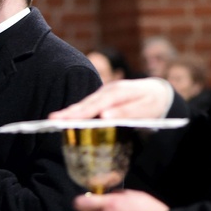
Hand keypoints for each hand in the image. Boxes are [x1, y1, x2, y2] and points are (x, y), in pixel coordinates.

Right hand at [49, 78, 172, 119]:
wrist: (158, 92)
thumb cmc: (153, 102)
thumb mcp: (146, 108)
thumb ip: (127, 112)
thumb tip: (104, 116)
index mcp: (119, 92)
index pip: (97, 104)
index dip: (81, 112)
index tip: (66, 119)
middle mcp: (108, 90)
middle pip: (86, 103)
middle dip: (69, 112)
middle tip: (52, 120)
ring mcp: (104, 93)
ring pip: (86, 104)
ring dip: (70, 112)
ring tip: (54, 121)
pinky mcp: (103, 99)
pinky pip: (89, 106)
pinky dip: (78, 112)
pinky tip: (68, 119)